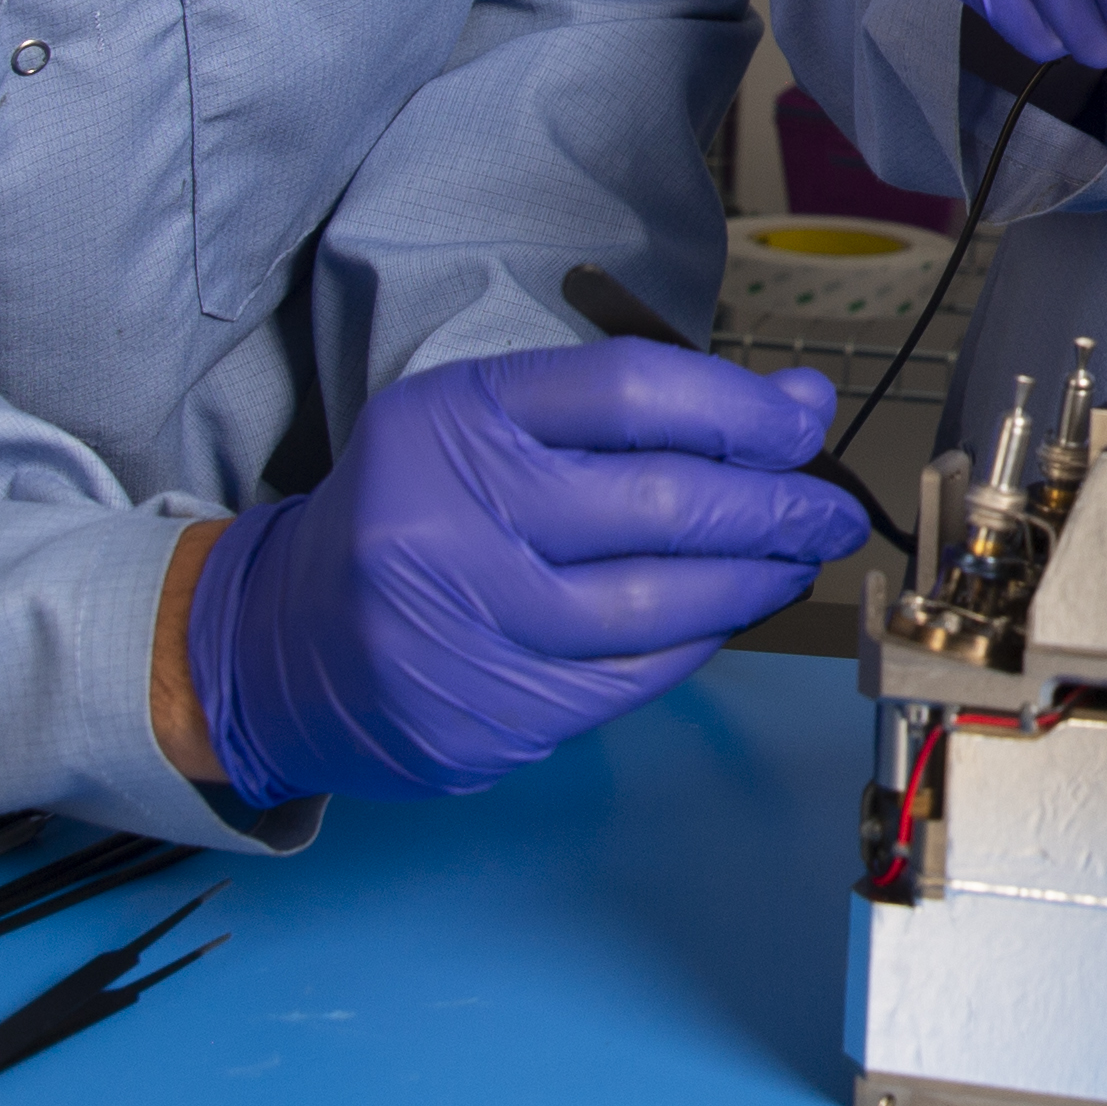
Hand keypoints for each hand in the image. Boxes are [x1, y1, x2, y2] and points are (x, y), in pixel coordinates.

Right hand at [190, 343, 862, 801]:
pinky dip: (699, 643)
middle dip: (774, 506)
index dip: (739, 406)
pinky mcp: (487, 714)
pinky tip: (729, 615)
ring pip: (657, 604)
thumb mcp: (481, 424)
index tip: (800, 418)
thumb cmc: (408, 516)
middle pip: (660, 502)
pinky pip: (631, 678)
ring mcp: (466, 627)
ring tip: (794, 560)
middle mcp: (452, 520)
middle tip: (827, 508)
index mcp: (451, 421)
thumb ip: (625, 409)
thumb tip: (790, 405)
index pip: (629, 391)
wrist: (279, 647)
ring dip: (754, 581)